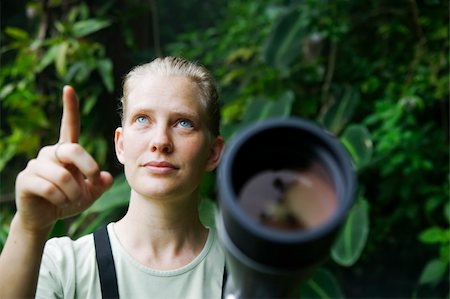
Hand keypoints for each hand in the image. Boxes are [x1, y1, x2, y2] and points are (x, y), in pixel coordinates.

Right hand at [15, 86, 112, 233]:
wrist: (45, 218)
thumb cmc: (68, 201)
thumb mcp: (90, 193)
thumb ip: (100, 184)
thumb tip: (107, 177)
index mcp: (66, 151)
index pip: (69, 126)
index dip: (70, 108)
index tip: (69, 88)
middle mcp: (50, 153)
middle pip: (74, 150)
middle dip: (89, 168)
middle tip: (92, 183)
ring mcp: (36, 165)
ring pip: (63, 176)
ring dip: (74, 193)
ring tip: (70, 199)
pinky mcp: (26, 179)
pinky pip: (50, 188)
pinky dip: (61, 199)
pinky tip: (58, 203)